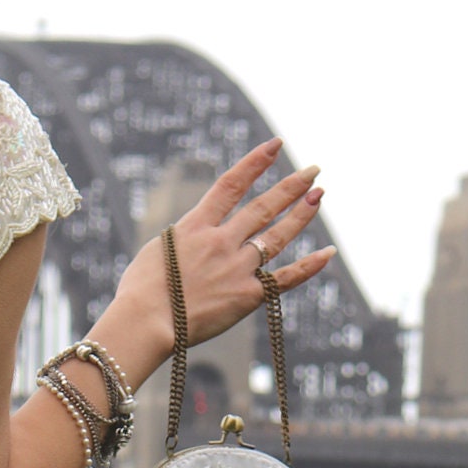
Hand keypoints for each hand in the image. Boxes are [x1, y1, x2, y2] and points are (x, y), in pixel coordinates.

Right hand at [95, 139, 333, 381]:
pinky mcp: (247, 296)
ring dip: (301, 214)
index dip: (255, 163)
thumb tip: (190, 241)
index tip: (275, 146)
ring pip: (277, 236)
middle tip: (313, 170)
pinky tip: (328, 253)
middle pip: (263, 207)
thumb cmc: (139, 292)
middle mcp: (221, 242)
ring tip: (319, 195)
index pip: (230, 185)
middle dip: (290, 186)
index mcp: (195, 227)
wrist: (145, 321)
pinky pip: (285, 279)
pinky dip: (309, 267)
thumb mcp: (156, 253)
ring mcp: (236, 267)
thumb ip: (181, 242)